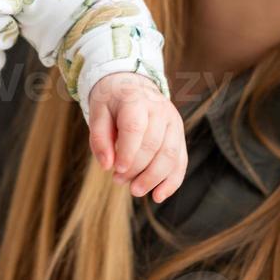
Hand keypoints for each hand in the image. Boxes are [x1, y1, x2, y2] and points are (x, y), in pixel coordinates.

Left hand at [87, 72, 186, 202]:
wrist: (132, 82)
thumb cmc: (112, 100)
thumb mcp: (98, 111)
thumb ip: (99, 138)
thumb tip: (107, 166)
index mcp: (136, 99)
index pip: (135, 128)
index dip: (127, 153)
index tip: (116, 171)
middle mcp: (159, 109)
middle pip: (153, 145)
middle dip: (137, 169)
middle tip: (118, 181)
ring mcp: (173, 121)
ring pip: (171, 155)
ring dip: (154, 178)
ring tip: (136, 190)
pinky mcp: (179, 133)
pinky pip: (181, 160)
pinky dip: (172, 181)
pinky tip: (159, 196)